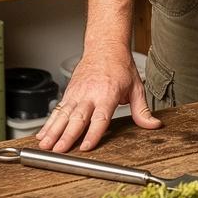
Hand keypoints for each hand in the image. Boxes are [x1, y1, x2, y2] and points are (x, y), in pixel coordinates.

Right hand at [36, 49, 161, 152]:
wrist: (105, 46)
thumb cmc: (120, 67)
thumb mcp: (136, 87)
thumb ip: (142, 110)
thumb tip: (154, 125)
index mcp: (108, 93)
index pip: (100, 117)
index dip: (93, 133)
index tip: (86, 147)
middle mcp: (90, 94)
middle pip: (77, 118)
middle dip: (67, 136)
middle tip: (59, 151)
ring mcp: (77, 93)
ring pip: (63, 115)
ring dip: (53, 131)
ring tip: (45, 146)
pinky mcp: (69, 93)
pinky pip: (58, 110)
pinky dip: (49, 123)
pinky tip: (42, 135)